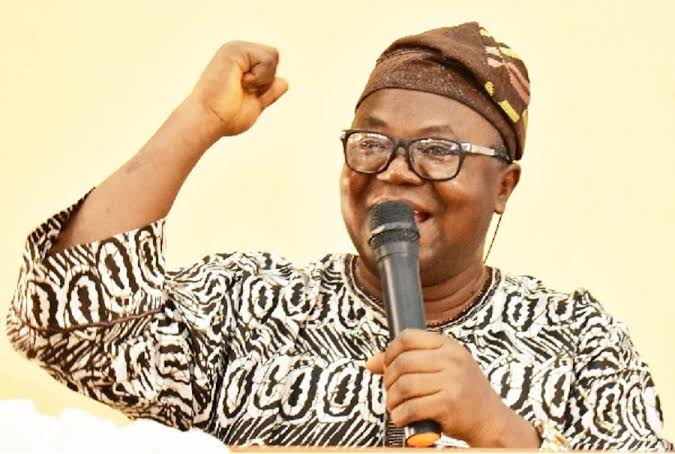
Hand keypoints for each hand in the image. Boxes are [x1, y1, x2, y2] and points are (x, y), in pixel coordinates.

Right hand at [186, 41, 288, 136]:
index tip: (247, 94)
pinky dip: (260, 77)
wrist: (210, 120)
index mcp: (242, 62)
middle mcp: (238, 51)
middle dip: (267, 80)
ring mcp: (235, 49)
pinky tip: (241, 82)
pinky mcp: (234, 50)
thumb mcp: (256, 103)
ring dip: (263, 79)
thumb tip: (284, 82)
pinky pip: (268, 59)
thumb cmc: (226, 117)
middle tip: (245, 90)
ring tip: (242, 86)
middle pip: (274, 57)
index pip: (272, 64)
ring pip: (273, 56)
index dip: (267, 84)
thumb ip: (269, 92)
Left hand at [366, 329, 539, 447]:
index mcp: (448, 345)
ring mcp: (452, 381)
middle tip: (390, 392)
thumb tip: (370, 362)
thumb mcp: (440, 369)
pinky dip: (400, 415)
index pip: (407, 337)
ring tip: (395, 406)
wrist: (490, 420)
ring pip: (404, 386)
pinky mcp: (450, 404)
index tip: (388, 367)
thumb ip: (408, 362)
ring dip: (392, 400)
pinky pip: (411, 407)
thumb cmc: (461, 393)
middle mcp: (452, 359)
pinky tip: (402, 418)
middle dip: (388, 380)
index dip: (390, 352)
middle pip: (402, 362)